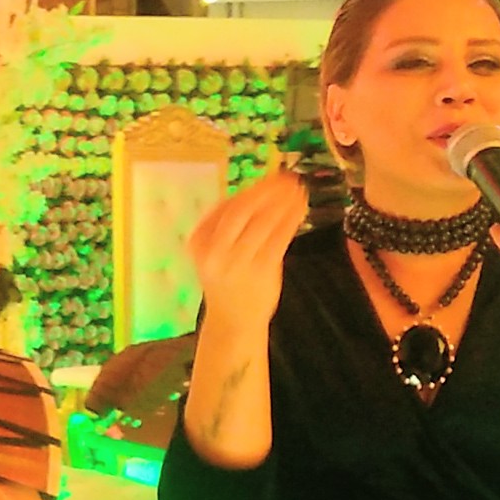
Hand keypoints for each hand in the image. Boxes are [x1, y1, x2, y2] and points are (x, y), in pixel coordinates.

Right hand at [188, 169, 307, 336]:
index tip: (270, 179)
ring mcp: (237, 261)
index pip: (224, 208)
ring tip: (299, 190)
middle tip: (287, 179)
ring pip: (262, 222)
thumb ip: (230, 228)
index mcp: (198, 242)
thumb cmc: (227, 282)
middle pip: (240, 211)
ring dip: (283, 202)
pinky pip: (279, 237)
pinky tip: (300, 209)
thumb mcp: (216, 253)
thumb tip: (262, 192)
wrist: (232, 321)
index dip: (250, 190)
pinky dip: (291, 219)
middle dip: (266, 191)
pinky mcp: (260, 270)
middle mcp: (214, 251)